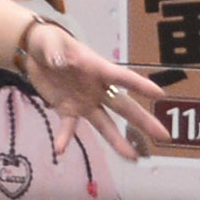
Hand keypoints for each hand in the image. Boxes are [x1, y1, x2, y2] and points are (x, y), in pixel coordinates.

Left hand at [21, 24, 169, 153]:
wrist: (35, 52)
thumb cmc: (50, 42)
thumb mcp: (50, 42)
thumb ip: (55, 52)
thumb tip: (59, 61)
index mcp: (97, 68)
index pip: (122, 78)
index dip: (140, 85)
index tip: (160, 94)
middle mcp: (97, 88)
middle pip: (124, 107)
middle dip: (143, 121)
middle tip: (164, 136)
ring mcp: (85, 102)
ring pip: (105, 124)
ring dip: (117, 141)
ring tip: (132, 157)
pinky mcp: (67, 110)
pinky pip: (69, 127)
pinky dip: (64, 138)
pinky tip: (60, 150)